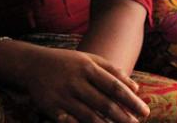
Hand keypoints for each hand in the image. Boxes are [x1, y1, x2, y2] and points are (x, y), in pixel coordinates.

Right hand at [6, 43, 148, 122]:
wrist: (31, 64)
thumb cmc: (66, 62)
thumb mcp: (88, 59)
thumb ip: (112, 71)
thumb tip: (135, 87)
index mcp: (87, 67)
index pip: (114, 86)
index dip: (131, 100)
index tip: (145, 112)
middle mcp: (75, 81)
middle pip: (104, 103)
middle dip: (123, 118)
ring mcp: (63, 95)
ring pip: (89, 116)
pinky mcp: (51, 108)